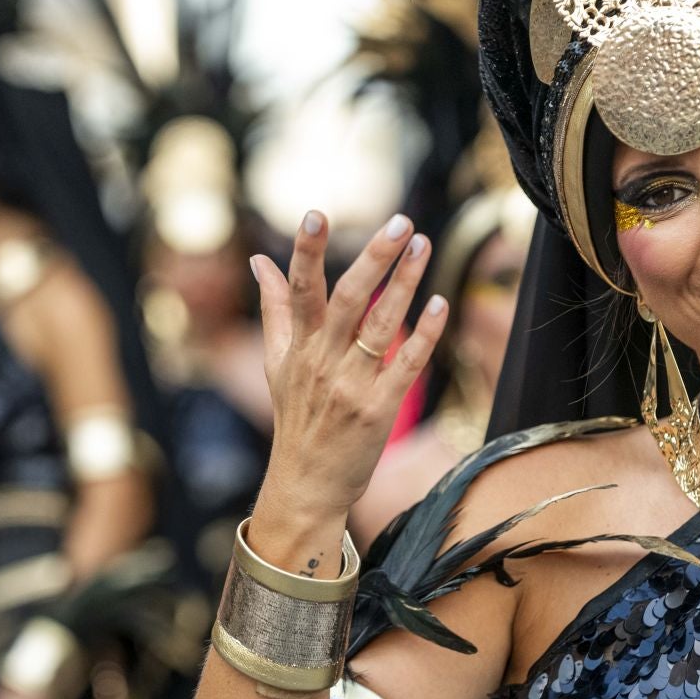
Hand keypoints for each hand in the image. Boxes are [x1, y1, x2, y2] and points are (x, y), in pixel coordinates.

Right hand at [246, 211, 448, 561]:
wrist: (306, 484)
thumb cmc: (295, 419)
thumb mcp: (275, 363)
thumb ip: (273, 309)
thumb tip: (259, 261)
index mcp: (297, 346)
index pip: (299, 289)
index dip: (306, 252)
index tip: (316, 214)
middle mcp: (321, 362)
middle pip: (346, 300)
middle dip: (373, 258)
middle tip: (400, 222)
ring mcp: (350, 386)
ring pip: (380, 326)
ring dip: (405, 284)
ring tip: (423, 246)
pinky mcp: (379, 409)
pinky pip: (405, 365)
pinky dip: (424, 335)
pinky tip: (440, 304)